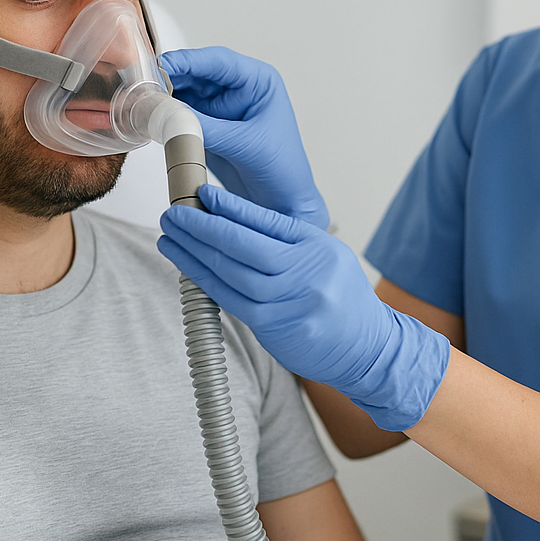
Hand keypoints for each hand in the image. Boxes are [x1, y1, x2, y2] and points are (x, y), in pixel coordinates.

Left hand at [158, 186, 448, 431]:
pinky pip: (230, 299)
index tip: (202, 192)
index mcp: (317, 246)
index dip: (230, 205)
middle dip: (203, 226)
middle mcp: (305, 271)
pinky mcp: (274, 327)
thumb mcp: (325, 255)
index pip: (267, 220)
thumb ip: (286, 238)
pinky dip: (204, 280)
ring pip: (231, 271)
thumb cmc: (341, 298)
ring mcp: (289, 301)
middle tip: (174, 212)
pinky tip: (186, 266)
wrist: (368, 348)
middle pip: (243, 244)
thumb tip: (231, 217)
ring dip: (194, 252)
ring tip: (171, 236)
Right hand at [161, 47, 329, 229]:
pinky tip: (153, 118)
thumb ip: (206, 129)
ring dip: (166, 96)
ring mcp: (223, 108)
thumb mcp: (244, 145)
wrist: (283, 205)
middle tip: (145, 87)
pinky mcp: (210, 127)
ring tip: (144, 103)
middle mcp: (239, 89)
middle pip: (197, 73)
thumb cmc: (282, 171)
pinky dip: (168, 115)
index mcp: (258, 82)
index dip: (188, 61)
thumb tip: (170, 114)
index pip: (218, 62)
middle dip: (171, 78)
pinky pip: (184, 114)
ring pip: (187, 92)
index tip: (162, 66)